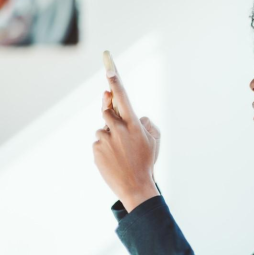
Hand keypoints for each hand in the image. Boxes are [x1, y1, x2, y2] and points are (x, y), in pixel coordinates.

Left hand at [92, 51, 159, 211]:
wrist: (135, 186)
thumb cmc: (147, 161)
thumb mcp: (155, 140)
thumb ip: (146, 122)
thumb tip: (136, 115)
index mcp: (133, 125)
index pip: (123, 97)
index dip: (116, 81)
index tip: (109, 68)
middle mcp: (118, 129)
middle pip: (106, 110)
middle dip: (110, 112)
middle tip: (117, 124)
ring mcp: (105, 140)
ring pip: (102, 128)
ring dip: (109, 135)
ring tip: (120, 151)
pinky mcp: (96, 150)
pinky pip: (98, 142)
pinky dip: (104, 147)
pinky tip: (114, 159)